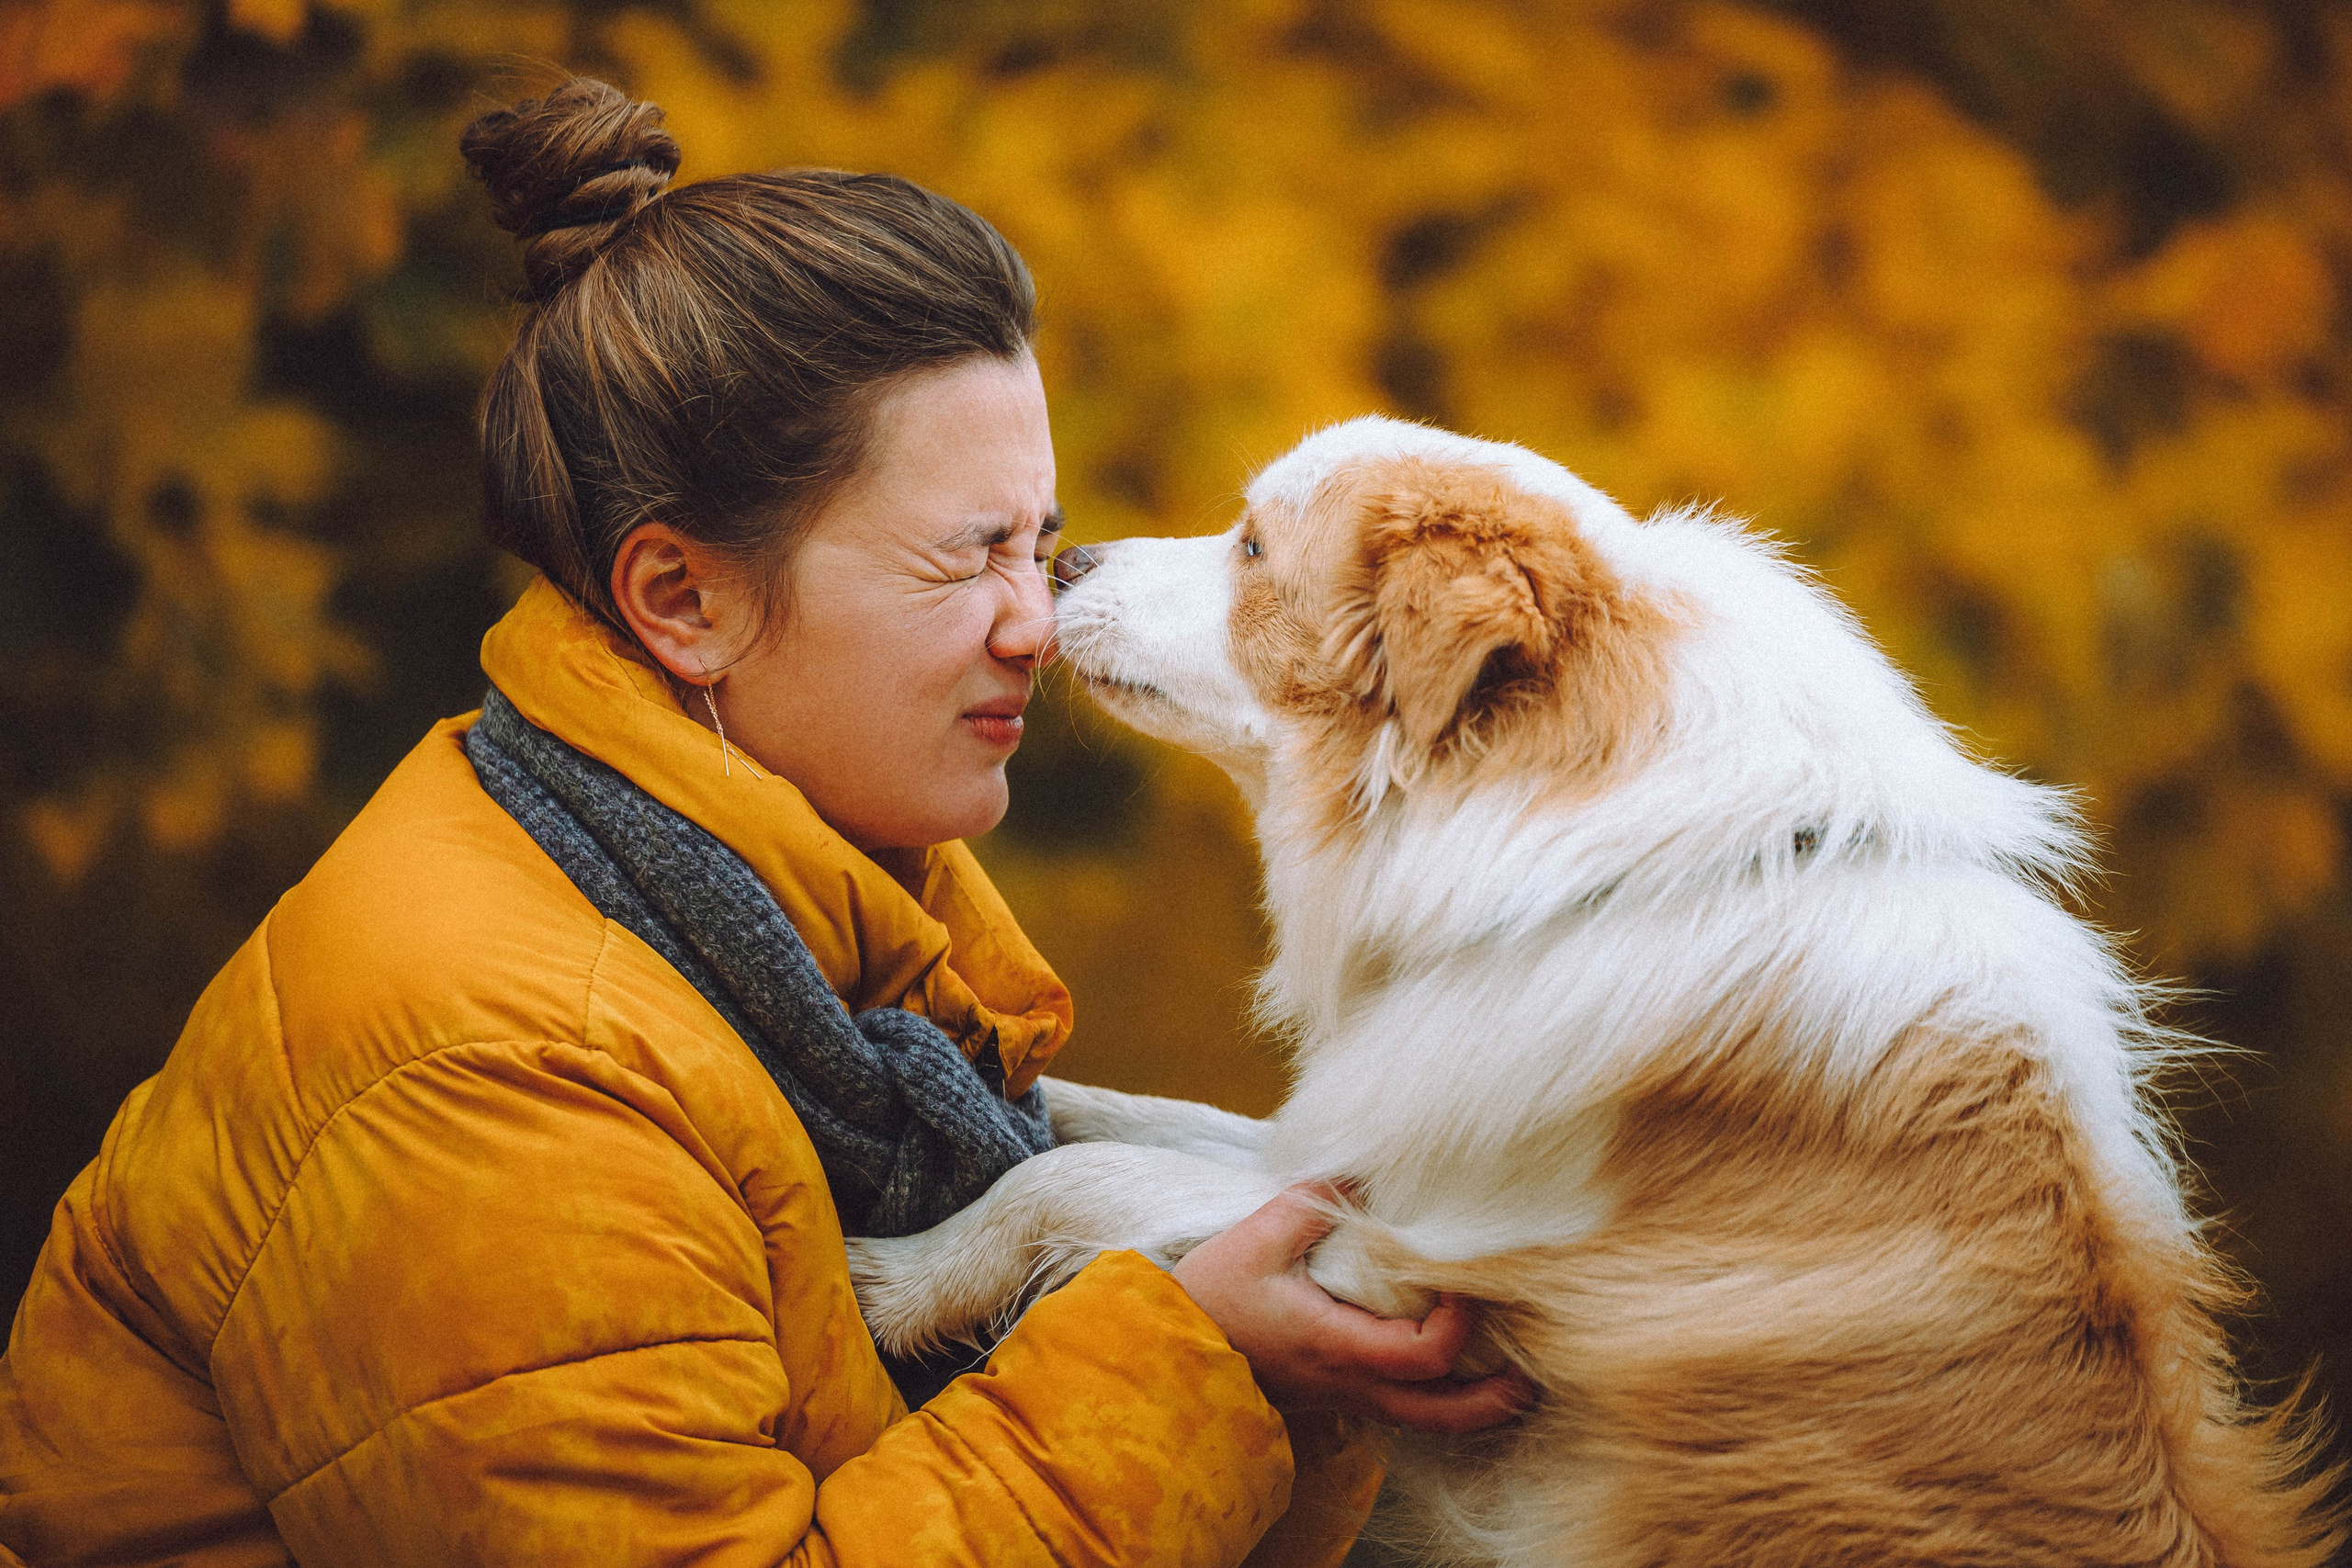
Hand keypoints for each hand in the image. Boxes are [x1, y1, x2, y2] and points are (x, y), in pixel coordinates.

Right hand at [1171, 1183, 1533, 1433]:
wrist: (1163, 1361)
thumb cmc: (1206, 1301)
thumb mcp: (1254, 1241)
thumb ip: (1311, 1202)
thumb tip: (1360, 1166)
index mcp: (1338, 1346)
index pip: (1428, 1354)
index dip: (1461, 1322)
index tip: (1465, 1282)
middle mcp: (1351, 1384)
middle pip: (1444, 1414)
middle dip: (1496, 1399)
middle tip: (1535, 1374)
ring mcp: (1344, 1398)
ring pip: (1427, 1421)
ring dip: (1473, 1403)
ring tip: (1510, 1378)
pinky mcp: (1335, 1396)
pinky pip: (1403, 1409)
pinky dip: (1438, 1397)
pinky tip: (1452, 1370)